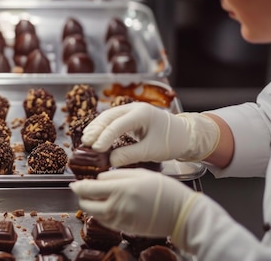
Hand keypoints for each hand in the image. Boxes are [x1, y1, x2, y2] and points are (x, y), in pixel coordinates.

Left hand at [69, 168, 199, 238]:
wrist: (181, 214)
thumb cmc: (164, 190)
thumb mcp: (140, 173)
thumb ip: (116, 174)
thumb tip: (100, 177)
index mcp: (120, 189)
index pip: (88, 189)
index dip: (77, 186)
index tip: (74, 183)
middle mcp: (116, 207)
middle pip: (86, 204)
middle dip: (81, 197)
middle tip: (83, 190)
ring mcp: (120, 220)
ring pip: (94, 215)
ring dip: (91, 206)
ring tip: (96, 198)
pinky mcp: (125, 229)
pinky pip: (106, 222)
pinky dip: (102, 214)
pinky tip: (108, 206)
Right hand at [81, 102, 219, 166]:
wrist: (184, 135)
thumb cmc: (171, 142)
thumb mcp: (151, 151)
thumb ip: (129, 155)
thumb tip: (110, 161)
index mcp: (142, 114)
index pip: (118, 125)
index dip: (105, 137)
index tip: (96, 148)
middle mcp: (134, 108)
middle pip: (109, 116)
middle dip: (96, 130)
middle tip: (85, 143)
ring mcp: (131, 110)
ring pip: (108, 116)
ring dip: (96, 127)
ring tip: (86, 139)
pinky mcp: (129, 116)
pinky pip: (112, 119)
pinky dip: (102, 127)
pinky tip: (94, 135)